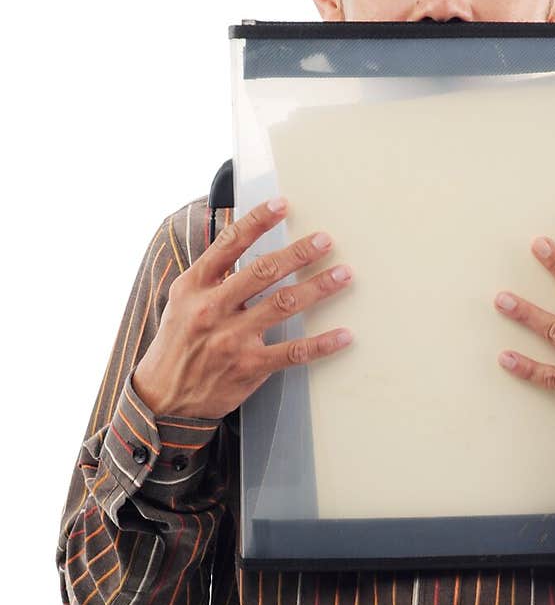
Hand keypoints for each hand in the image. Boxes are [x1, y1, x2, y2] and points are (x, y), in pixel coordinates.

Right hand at [131, 197, 354, 419]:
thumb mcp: (182, 301)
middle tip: (325, 240)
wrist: (162, 398)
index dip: (257, 221)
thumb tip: (239, 241)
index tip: (282, 205)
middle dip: (298, 253)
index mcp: (195, 286)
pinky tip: (343, 335)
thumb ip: (211, 275)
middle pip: (263, 271)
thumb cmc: (176, 345)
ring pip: (283, 304)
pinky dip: (322, 344)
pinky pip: (293, 352)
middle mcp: (213, 308)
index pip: (229, 244)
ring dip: (317, 287)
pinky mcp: (249, 366)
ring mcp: (232, 338)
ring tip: (342, 274)